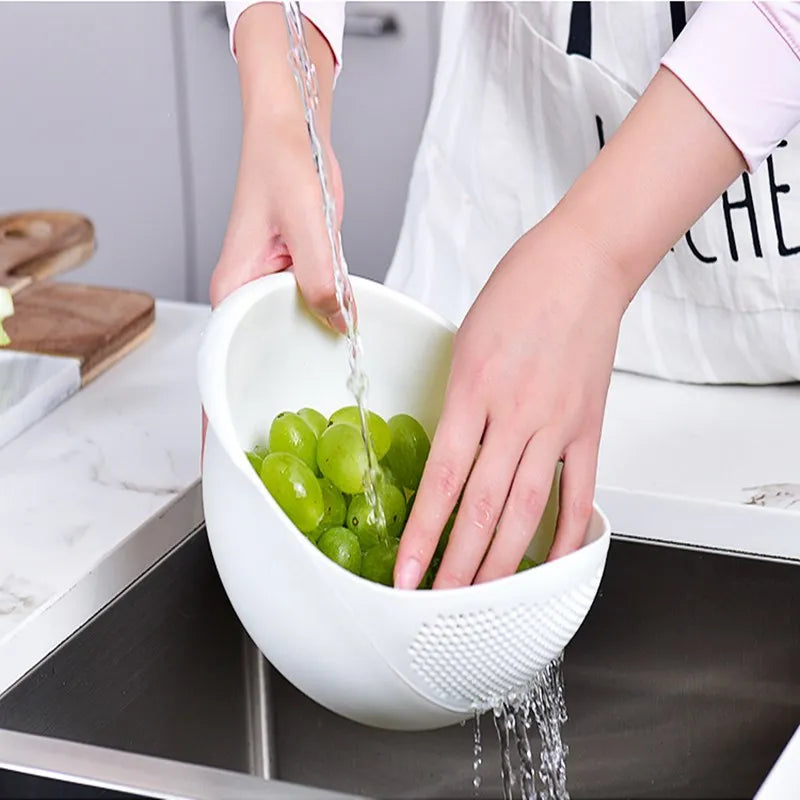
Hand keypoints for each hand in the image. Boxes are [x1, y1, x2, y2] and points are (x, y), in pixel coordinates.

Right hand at [203, 4, 341, 463]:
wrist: (294, 130)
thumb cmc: (285, 164)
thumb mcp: (308, 226)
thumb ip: (321, 281)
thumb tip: (338, 327)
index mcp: (234, 291)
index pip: (220, 366)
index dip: (219, 416)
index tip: (224, 459)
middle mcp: (246, 297)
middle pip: (248, 364)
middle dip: (258, 407)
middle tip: (278, 458)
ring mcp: (269, 291)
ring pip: (279, 345)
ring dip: (291, 377)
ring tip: (311, 426)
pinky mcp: (293, 281)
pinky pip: (304, 321)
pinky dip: (318, 342)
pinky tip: (336, 365)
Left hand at [393, 66, 747, 588]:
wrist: (583, 262)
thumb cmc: (520, 289)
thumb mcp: (464, 340)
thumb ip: (456, 401)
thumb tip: (446, 451)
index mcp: (472, 390)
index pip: (442, 481)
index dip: (421, 535)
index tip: (404, 572)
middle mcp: (515, 415)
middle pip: (483, 508)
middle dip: (458, 566)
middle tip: (437, 606)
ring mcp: (557, 424)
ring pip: (527, 509)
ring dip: (502, 561)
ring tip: (482, 599)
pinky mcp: (590, 425)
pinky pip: (580, 490)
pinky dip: (567, 531)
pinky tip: (551, 561)